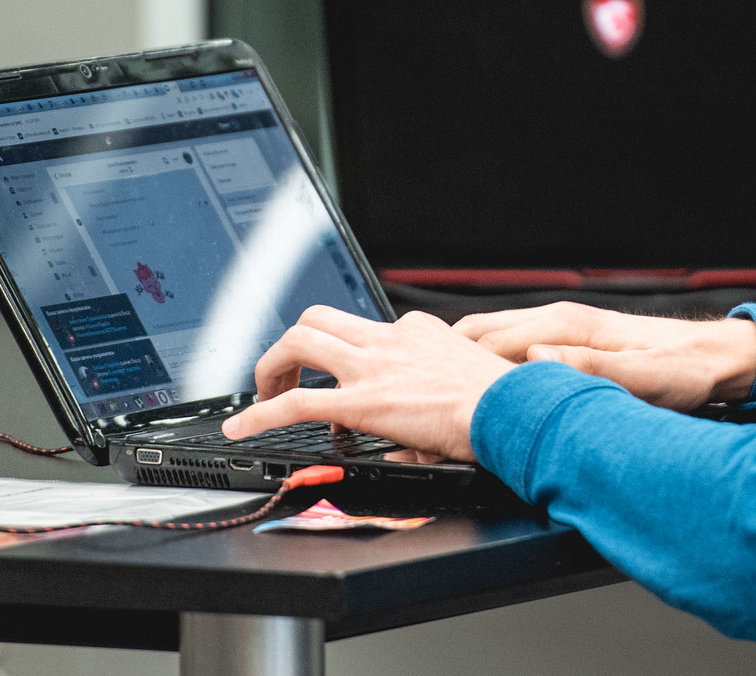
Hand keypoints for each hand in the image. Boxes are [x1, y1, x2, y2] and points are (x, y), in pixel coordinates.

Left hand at [221, 307, 515, 461]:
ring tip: (260, 396)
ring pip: (300, 341)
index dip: (346, 355)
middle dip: (291, 345)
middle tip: (284, 375)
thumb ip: (436, 397)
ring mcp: (372, 366)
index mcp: (417, 332)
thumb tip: (418, 436)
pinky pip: (295, 402)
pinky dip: (259, 414)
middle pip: (320, 318)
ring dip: (270, 366)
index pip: (366, 329)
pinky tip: (242, 428)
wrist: (513, 408)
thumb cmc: (503, 401)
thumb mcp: (467, 382)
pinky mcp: (362, 400)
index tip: (344, 378)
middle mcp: (389, 340)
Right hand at [453, 302, 755, 410]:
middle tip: (413, 403)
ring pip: (489, 340)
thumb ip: (589, 369)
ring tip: (428, 396)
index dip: (455, 375)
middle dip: (442, 366)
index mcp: (566, 327)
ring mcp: (560, 330)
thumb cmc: (683, 371)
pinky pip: (509, 350)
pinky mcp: (567, 343)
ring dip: (458, 364)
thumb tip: (537, 361)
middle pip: (478, 337)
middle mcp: (557, 322)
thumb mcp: (642, 377)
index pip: (490, 345)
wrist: (713, 357)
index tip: (427, 402)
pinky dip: (482, 366)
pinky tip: (472, 389)